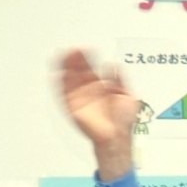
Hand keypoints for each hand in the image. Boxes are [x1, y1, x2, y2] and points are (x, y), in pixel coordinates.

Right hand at [58, 50, 140, 179]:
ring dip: (65, 67)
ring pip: (69, 79)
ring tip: (64, 56)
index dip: (86, 57)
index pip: (89, 68)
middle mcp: (88, 91)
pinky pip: (64, 93)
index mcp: (100, 86)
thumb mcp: (127, 96)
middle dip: (75, 59)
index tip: (85, 48)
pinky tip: (59, 73)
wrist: (116, 138)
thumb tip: (114, 65)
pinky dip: (60, 83)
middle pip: (77, 71)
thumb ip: (120, 80)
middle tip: (74, 49)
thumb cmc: (123, 122)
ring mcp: (80, 98)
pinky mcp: (73, 107)